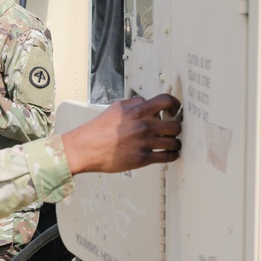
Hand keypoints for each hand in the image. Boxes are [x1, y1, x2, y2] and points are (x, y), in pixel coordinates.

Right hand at [60, 94, 181, 174]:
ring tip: (172, 143)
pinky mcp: (142, 158)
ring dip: (175, 143)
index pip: (166, 101)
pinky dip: (172, 155)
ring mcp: (144, 142)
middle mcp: (143, 125)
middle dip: (175, 127)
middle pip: (175, 125)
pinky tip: (170, 154)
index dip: (175, 105)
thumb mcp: (115, 108)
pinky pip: (167, 157)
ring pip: (174, 142)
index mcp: (136, 111)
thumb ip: (134, 103)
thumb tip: (147, 102)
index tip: (175, 110)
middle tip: (172, 129)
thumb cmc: (97, 130)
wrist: (84, 148)